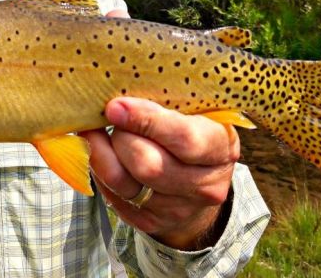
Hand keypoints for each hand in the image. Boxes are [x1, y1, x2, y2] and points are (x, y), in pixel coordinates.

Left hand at [82, 97, 238, 250]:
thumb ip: (163, 103)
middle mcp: (207, 185)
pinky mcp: (152, 222)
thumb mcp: (190, 110)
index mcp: (221, 147)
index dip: (145, 120)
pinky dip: (101, 171)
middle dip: (121, 137)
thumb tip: (118, 98)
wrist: (196, 178)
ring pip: (123, 182)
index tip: (115, 107)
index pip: (184, 138)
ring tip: (99, 134)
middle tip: (112, 118)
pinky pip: (113, 196)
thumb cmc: (187, 129)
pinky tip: (104, 154)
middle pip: (148, 164)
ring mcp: (180, 209)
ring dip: (103, 153)